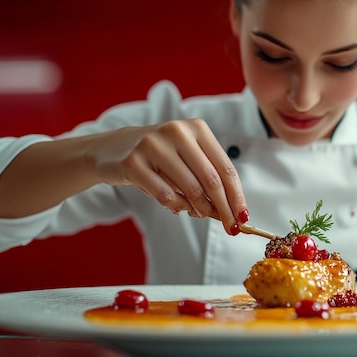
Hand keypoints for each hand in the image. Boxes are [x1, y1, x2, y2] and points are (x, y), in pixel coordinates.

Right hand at [90, 119, 248, 234]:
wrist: (113, 149)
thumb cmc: (160, 157)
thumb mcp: (187, 158)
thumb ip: (209, 179)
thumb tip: (232, 211)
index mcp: (197, 129)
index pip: (225, 168)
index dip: (237, 196)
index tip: (243, 217)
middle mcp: (177, 132)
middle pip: (211, 180)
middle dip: (224, 209)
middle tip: (230, 227)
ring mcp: (153, 145)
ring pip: (190, 189)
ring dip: (199, 209)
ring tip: (198, 214)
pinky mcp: (133, 162)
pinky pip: (165, 195)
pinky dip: (176, 207)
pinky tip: (176, 206)